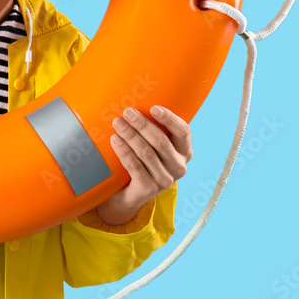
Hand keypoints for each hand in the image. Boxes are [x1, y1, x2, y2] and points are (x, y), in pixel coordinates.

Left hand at [96, 105, 192, 224]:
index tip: (153, 107)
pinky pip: (135, 166)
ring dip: (130, 135)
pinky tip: (114, 140)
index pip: (183, 132)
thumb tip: (135, 104)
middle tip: (127, 112)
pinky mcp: (149, 189)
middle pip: (161, 141)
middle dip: (142, 124)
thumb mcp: (151, 145)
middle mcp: (179, 166)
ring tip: (117, 123)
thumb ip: (151, 129)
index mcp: (184, 152)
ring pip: (146, 153)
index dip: (169, 119)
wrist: (128, 194)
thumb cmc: (141, 161)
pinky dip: (124, 151)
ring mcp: (165, 180)